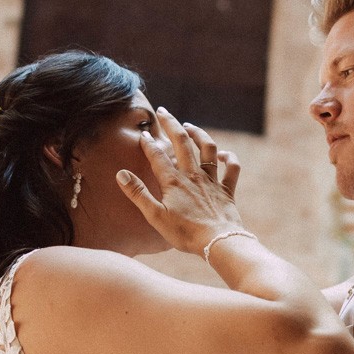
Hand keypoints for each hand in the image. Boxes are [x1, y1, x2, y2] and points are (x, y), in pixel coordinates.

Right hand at [116, 108, 242, 255]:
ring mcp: (211, 181)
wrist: (218, 241)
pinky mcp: (226, 190)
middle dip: (172, 124)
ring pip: (208, 148)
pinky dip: (228, 158)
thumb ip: (138, 194)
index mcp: (173, 181)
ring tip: (189, 127)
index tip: (143, 134)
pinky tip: (222, 154)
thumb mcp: (155, 216)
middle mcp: (193, 175)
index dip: (149, 143)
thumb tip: (121, 174)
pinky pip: (231, 168)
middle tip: (163, 111)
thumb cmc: (184, 233)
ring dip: (199, 134)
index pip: (158, 155)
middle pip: (182, 142)